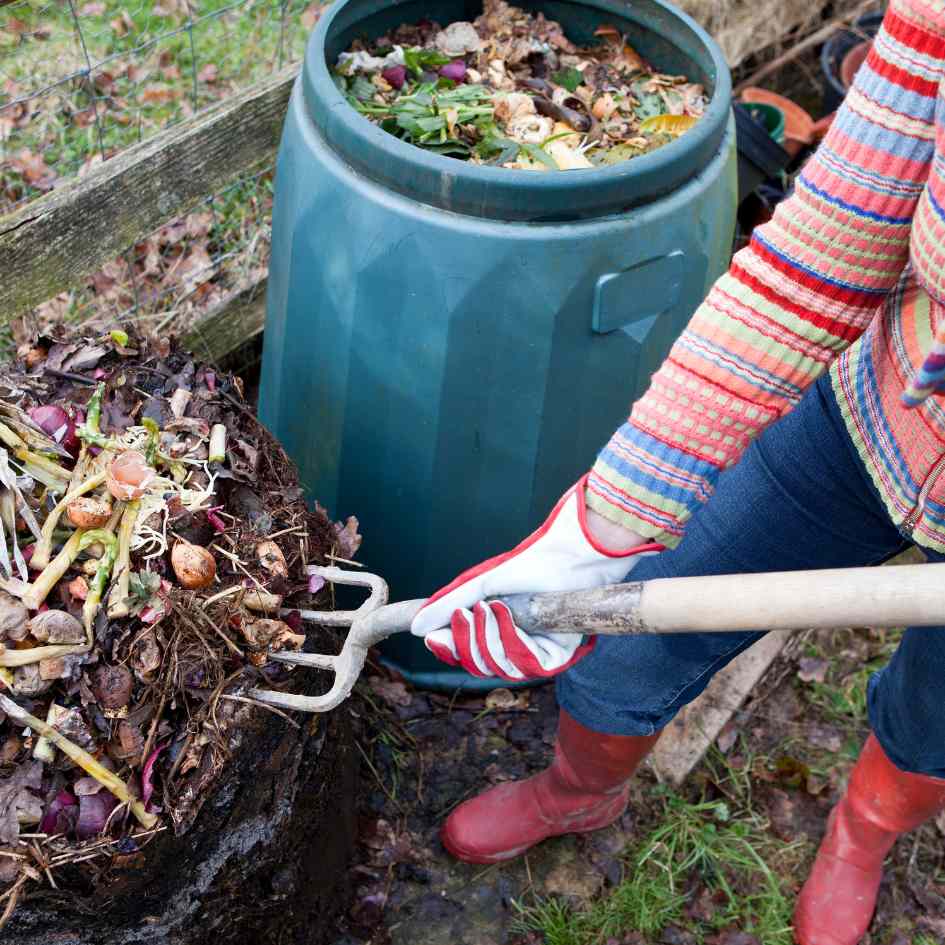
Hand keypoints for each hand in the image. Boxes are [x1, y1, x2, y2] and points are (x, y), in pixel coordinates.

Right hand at [410, 475, 662, 679]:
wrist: (570, 555)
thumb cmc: (530, 564)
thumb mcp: (481, 584)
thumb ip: (449, 605)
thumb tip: (416, 627)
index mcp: (498, 631)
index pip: (467, 654)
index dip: (449, 649)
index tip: (431, 638)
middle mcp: (517, 645)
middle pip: (479, 665)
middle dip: (467, 641)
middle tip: (465, 615)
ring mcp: (537, 652)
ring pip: (500, 667)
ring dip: (489, 637)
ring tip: (490, 607)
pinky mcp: (558, 656)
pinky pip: (526, 665)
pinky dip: (512, 640)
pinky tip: (507, 614)